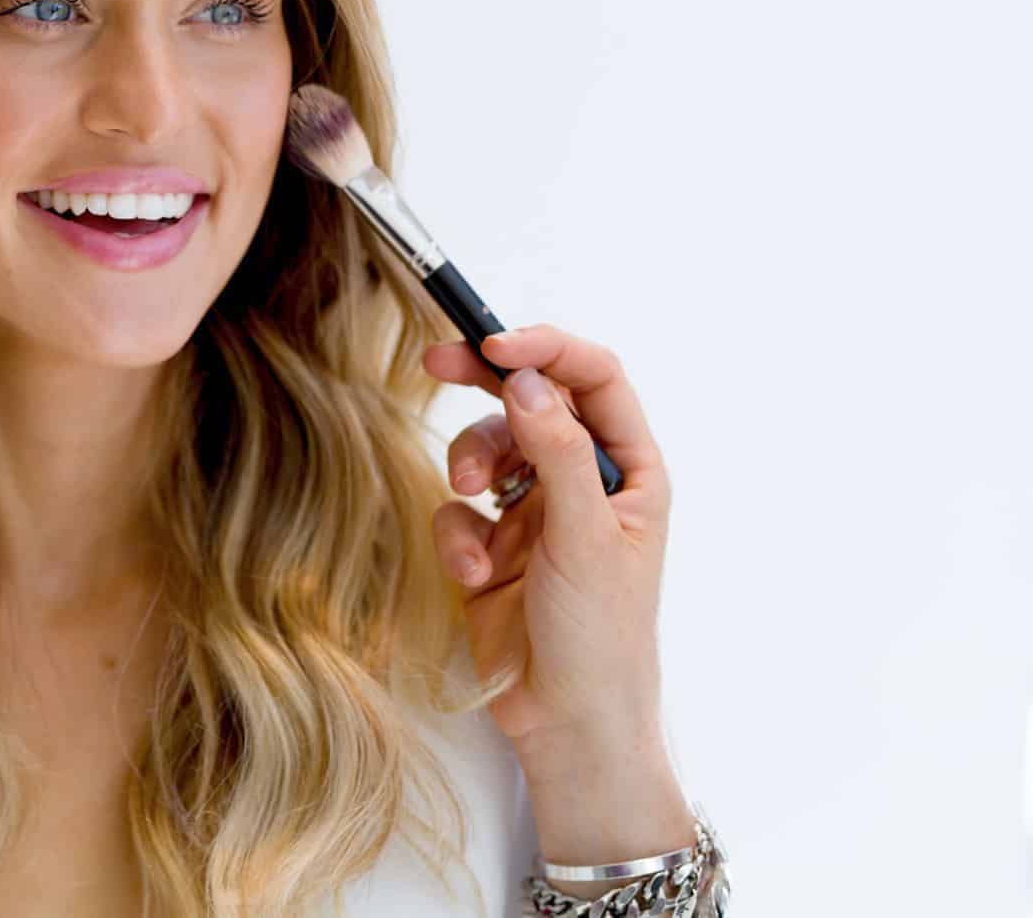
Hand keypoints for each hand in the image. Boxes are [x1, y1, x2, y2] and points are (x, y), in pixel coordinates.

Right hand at [422, 324, 673, 756]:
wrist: (569, 724)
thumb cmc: (603, 637)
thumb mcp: (585, 537)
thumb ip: (555, 453)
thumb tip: (526, 380)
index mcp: (629, 470)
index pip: (593, 380)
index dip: (547, 349)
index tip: (495, 343)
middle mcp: (583, 481)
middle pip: (531, 400)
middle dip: (485, 381)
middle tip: (437, 359)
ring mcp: (535, 512)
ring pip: (487, 450)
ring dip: (468, 467)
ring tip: (469, 500)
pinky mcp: (492, 546)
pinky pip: (458, 510)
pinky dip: (458, 534)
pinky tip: (473, 572)